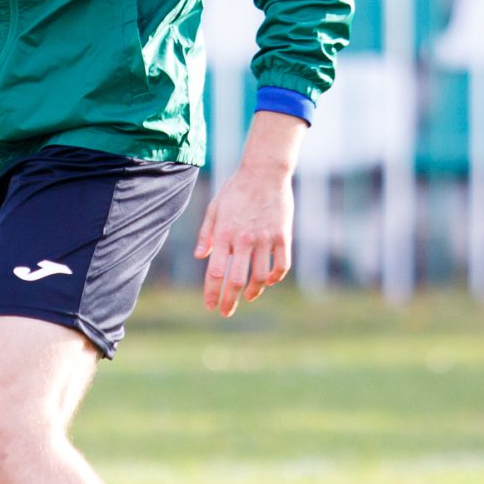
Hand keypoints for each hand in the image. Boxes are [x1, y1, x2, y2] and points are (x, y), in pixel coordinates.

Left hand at [194, 111, 304, 315]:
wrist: (264, 171)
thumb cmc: (236, 189)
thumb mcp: (215, 208)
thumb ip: (206, 233)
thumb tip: (200, 257)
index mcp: (224, 233)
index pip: (216, 272)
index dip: (212, 292)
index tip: (210, 306)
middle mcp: (244, 239)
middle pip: (236, 280)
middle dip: (229, 300)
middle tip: (225, 312)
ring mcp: (265, 238)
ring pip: (261, 277)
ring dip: (253, 291)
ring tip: (248, 296)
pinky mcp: (283, 236)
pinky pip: (281, 265)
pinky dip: (276, 277)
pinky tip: (269, 280)